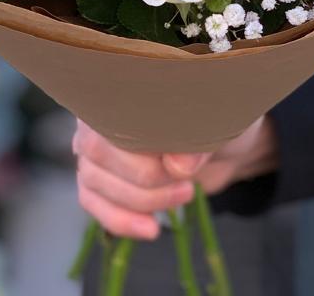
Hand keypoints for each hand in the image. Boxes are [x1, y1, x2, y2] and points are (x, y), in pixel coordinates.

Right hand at [73, 116, 278, 239]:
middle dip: (146, 181)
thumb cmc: (215, 117)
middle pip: (98, 154)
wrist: (223, 141)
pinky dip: (119, 220)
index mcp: (123, 83)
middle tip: (187, 185)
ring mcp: (92, 143)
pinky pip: (91, 200)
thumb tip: (177, 166)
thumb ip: (198, 142)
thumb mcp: (217, 122)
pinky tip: (150, 229)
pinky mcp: (98, 174)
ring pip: (93, 180)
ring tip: (182, 197)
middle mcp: (97, 110)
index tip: (182, 167)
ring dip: (139, 201)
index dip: (144, 150)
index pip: (112, 119)